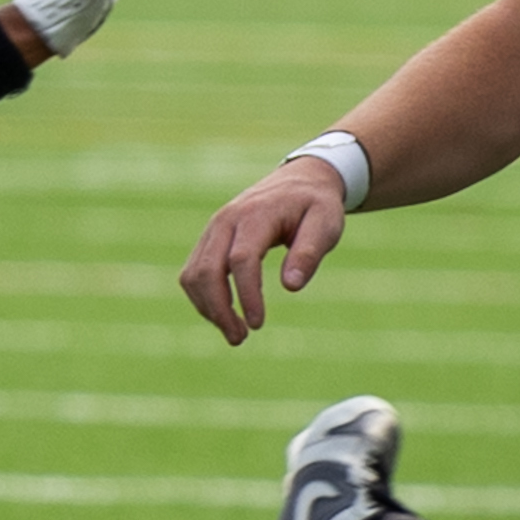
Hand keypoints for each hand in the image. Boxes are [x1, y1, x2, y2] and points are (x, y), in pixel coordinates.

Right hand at [180, 156, 349, 345]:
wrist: (299, 180)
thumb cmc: (315, 205)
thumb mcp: (326, 224)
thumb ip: (309, 252)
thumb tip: (290, 286)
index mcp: (256, 215)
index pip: (241, 259)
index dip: (246, 295)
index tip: (257, 324)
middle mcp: (226, 220)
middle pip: (207, 270)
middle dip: (218, 310)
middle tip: (241, 338)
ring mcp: (213, 230)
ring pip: (193, 274)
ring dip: (208, 308)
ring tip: (235, 333)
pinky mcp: (208, 240)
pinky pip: (193, 273)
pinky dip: (203, 298)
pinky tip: (225, 315)